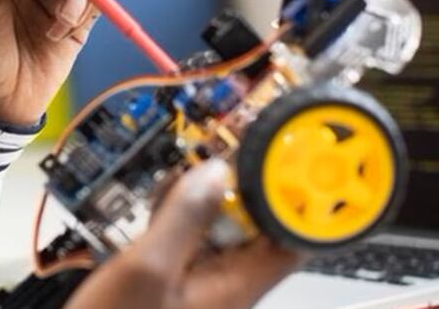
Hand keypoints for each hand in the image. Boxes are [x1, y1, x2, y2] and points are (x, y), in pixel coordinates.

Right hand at [65, 161, 301, 308]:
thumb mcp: (147, 267)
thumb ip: (186, 216)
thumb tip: (219, 170)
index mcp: (236, 289)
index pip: (290, 238)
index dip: (289, 194)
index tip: (278, 152)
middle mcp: (227, 288)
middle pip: (255, 226)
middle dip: (240, 184)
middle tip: (217, 150)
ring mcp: (201, 287)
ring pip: (221, 230)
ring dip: (206, 195)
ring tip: (186, 169)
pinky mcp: (175, 284)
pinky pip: (192, 241)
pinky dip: (181, 213)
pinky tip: (161, 198)